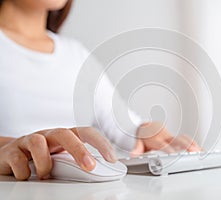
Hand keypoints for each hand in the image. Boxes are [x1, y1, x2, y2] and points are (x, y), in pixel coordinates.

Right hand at [0, 127, 116, 179]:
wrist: (10, 154)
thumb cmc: (41, 156)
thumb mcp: (62, 158)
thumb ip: (77, 162)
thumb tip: (100, 172)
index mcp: (66, 136)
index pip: (87, 133)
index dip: (101, 143)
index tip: (112, 159)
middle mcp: (49, 135)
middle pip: (66, 134)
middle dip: (79, 150)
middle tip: (90, 167)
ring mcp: (30, 140)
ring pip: (38, 143)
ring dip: (44, 164)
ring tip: (45, 174)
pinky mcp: (12, 150)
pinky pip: (19, 159)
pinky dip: (24, 171)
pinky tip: (27, 175)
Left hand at [131, 122, 200, 155]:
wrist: (147, 126)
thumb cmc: (144, 135)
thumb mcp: (138, 141)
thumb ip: (136, 148)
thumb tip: (133, 154)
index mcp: (156, 139)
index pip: (163, 144)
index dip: (168, 149)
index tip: (173, 153)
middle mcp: (166, 137)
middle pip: (177, 140)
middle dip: (185, 145)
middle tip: (192, 151)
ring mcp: (172, 137)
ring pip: (184, 138)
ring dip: (192, 144)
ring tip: (200, 152)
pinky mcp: (176, 138)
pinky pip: (186, 139)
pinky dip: (194, 144)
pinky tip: (201, 150)